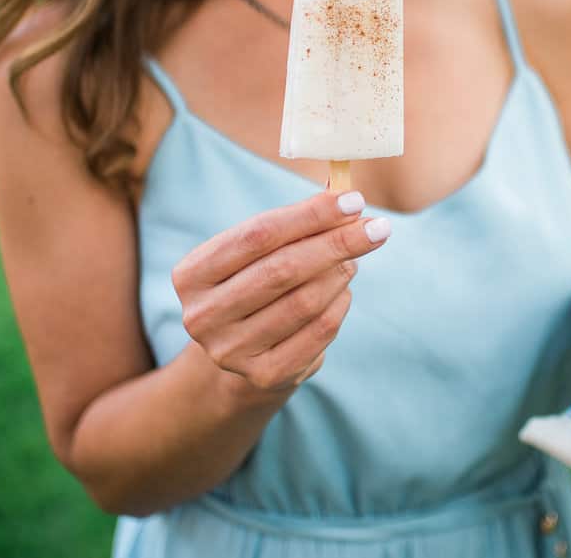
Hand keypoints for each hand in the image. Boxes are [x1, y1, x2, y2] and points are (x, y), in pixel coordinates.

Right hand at [172, 191, 389, 396]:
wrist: (242, 352)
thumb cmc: (255, 283)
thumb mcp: (260, 252)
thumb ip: (296, 223)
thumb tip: (345, 195)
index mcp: (192, 273)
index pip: (257, 234)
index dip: (310, 215)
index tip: (354, 201)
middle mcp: (203, 315)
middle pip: (283, 269)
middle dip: (337, 243)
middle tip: (378, 228)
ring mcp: (230, 350)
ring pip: (305, 301)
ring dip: (340, 273)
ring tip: (354, 260)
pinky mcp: (263, 375)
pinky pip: (319, 331)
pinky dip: (339, 304)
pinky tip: (343, 291)